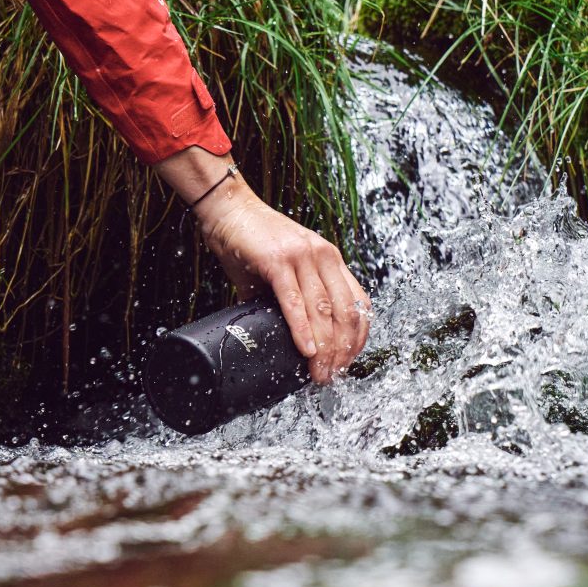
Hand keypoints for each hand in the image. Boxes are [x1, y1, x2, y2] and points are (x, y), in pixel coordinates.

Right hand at [154, 148, 370, 383]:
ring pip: (323, 311)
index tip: (348, 361)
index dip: (358, 337)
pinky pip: (295, 302)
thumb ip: (292, 297)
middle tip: (332, 376)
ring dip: (324, 348)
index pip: (358, 303)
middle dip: (342, 351)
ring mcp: (302, 257)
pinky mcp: (277, 261)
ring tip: (319, 373)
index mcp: (330, 258)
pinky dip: (302, 329)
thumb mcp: (283, 269)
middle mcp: (323, 256)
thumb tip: (284, 333)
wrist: (228, 209)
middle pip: (345, 313)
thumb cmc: (251, 241)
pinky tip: (306, 350)